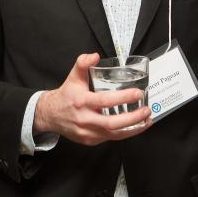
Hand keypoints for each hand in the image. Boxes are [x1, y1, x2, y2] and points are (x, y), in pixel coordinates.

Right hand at [33, 53, 150, 145]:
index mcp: (81, 101)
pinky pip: (110, 138)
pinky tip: (135, 126)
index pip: (105, 101)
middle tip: (147, 110)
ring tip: (147, 119)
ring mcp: (87, 132)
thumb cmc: (66, 95)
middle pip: (112, 123)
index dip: (123, 98)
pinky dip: (125, 133)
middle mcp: (85, 119)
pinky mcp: (90, 140)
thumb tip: (95, 56)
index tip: (137, 93)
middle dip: (133, 118)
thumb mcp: (73, 76)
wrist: (51, 115)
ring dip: (133, 128)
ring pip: (114, 134)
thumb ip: (83, 63)